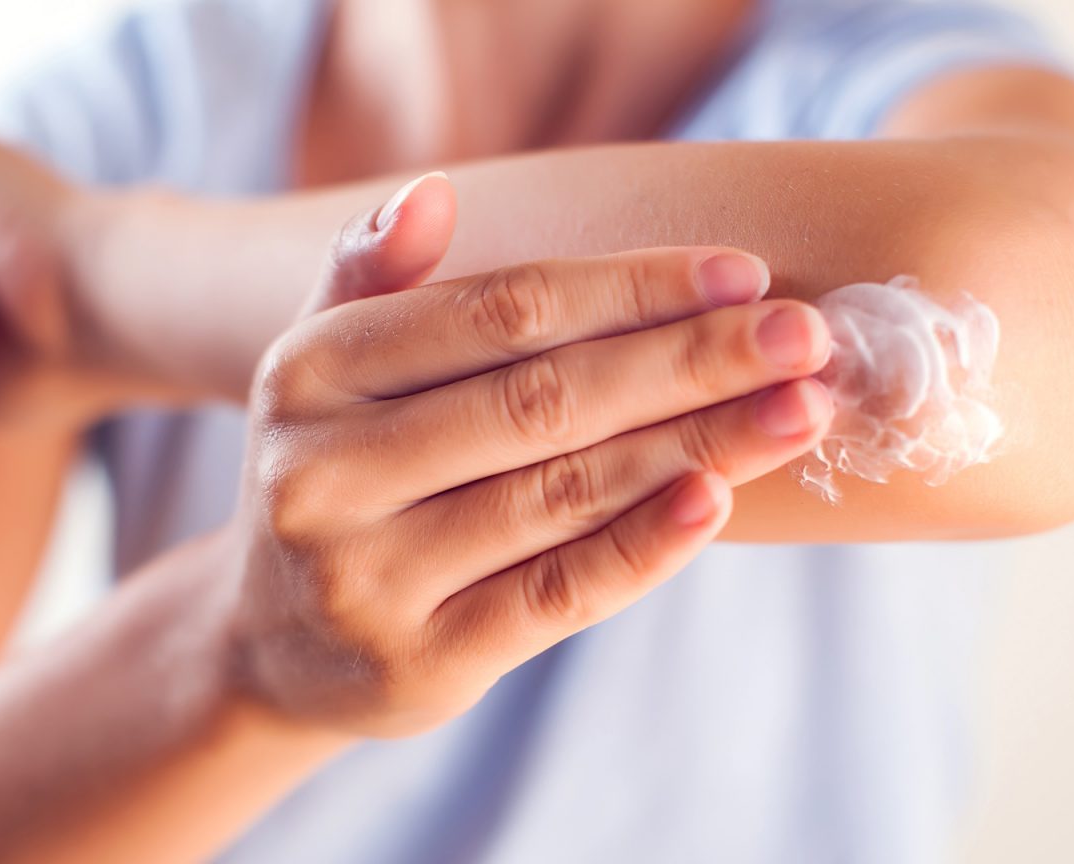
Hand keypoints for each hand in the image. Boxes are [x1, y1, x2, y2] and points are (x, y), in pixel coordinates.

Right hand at [229, 174, 834, 736]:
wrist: (268, 649)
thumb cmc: (330, 478)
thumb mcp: (322, 373)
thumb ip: (371, 280)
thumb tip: (430, 194)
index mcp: (310, 375)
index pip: (499, 311)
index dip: (630, 288)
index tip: (741, 275)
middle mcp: (323, 474)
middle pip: (543, 400)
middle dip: (689, 362)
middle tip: (805, 338)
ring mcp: (368, 579)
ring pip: (562, 494)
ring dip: (697, 444)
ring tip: (797, 411)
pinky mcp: (420, 665)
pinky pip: (557, 596)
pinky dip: (644, 545)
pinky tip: (718, 499)